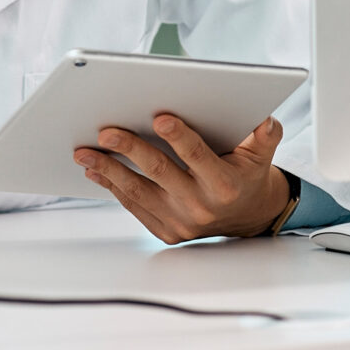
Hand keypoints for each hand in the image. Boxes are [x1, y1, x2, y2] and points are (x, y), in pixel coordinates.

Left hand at [73, 114, 289, 243]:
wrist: (246, 216)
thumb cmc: (247, 176)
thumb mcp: (262, 156)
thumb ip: (264, 136)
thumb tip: (265, 120)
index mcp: (225, 184)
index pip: (199, 157)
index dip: (180, 138)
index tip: (161, 118)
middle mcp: (201, 206)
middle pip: (160, 172)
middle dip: (130, 149)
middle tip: (106, 132)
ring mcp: (181, 222)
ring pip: (139, 191)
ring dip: (109, 170)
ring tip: (85, 151)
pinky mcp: (166, 231)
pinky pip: (134, 206)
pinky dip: (112, 186)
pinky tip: (96, 169)